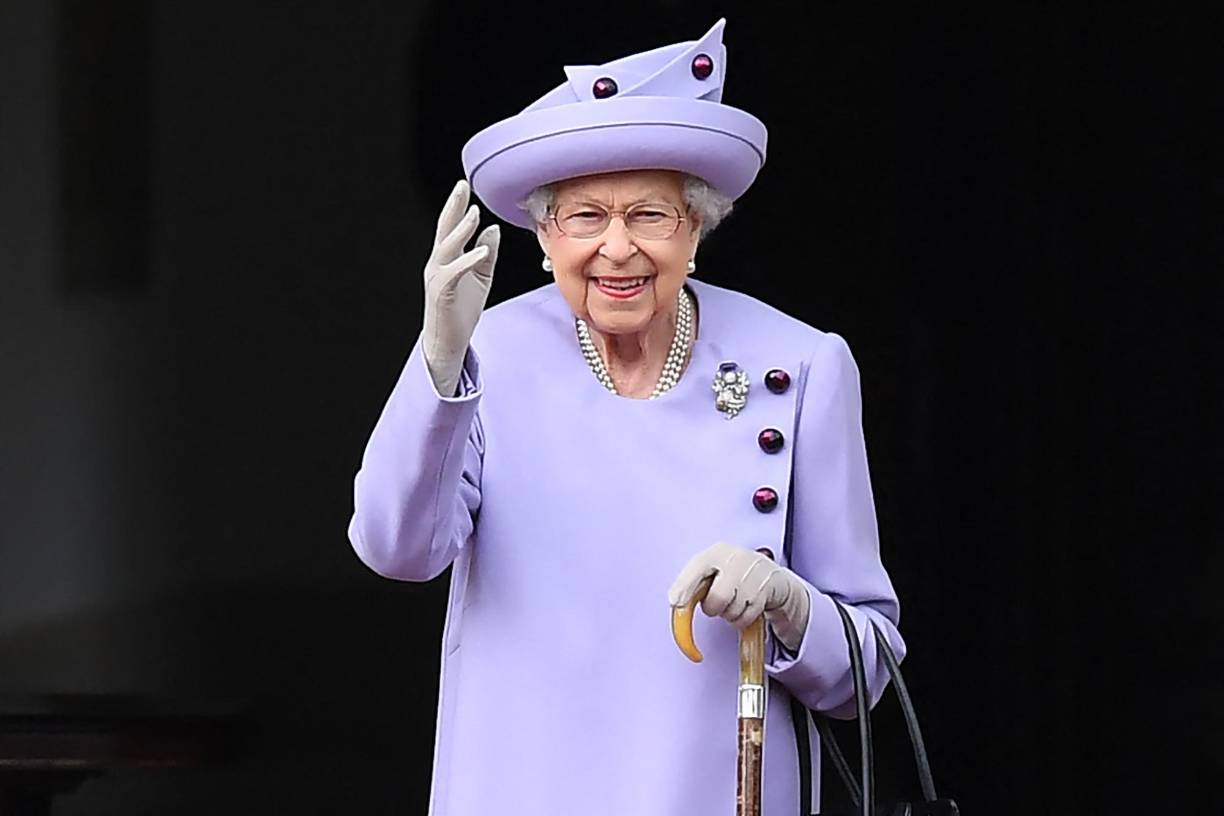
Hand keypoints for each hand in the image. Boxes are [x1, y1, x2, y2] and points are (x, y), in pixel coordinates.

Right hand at [421, 179, 499, 395]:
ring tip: (474, 214)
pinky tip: (482, 251)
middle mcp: (438, 264)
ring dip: (461, 230)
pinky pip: (454, 272)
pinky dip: (468, 260)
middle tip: (461, 187)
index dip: (457, 207)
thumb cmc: (461, 310)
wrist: (448, 341)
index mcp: (447, 258)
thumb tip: (492, 229)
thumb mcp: (481, 277)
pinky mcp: (442, 293)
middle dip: (453, 207)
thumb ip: (486, 253)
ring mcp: (438, 277)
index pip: (451, 227)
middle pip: (444, 230)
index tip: (464, 187)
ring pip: (447, 248)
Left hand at [668, 542, 811, 651]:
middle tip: (716, 604)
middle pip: (717, 597)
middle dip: (713, 607)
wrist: (773, 578)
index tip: (674, 602)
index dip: (684, 585)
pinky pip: (747, 617)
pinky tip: (746, 607)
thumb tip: (676, 602)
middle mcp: (737, 558)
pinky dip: (742, 619)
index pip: (698, 565)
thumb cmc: (735, 576)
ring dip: (729, 614)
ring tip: (734, 602)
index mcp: (718, 551)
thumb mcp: (716, 572)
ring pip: (732, 610)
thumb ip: (696, 583)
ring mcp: (754, 573)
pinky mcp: (767, 588)